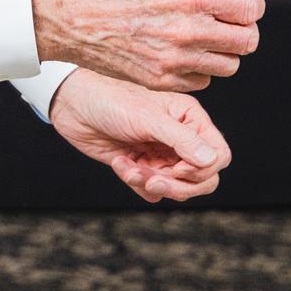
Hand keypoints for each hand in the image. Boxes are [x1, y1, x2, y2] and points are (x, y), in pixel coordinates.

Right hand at [30, 0, 262, 92]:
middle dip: (244, 28)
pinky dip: (200, 69)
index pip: (250, 9)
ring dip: (224, 50)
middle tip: (227, 19)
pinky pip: (202, 82)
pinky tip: (182, 51)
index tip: (240, 1)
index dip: (251, 4)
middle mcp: (187, 31)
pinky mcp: (161, 81)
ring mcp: (174, 61)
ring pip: (229, 65)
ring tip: (203, 35)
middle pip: (247, 41)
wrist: (69, 15)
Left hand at [48, 69, 230, 202]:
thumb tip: (212, 162)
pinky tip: (119, 163)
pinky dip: (137, 183)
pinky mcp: (142, 166)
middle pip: (202, 178)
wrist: (72, 105)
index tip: (176, 167)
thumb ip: (181, 140)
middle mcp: (180, 137)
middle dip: (177, 185)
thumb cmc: (110, 100)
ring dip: (152, 183)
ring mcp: (162, 153)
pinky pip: (151, 190)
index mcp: (189, 118)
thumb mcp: (147, 117)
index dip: (202, 169)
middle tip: (151, 179)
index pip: (218, 155)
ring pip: (176, 187)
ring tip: (128, 167)